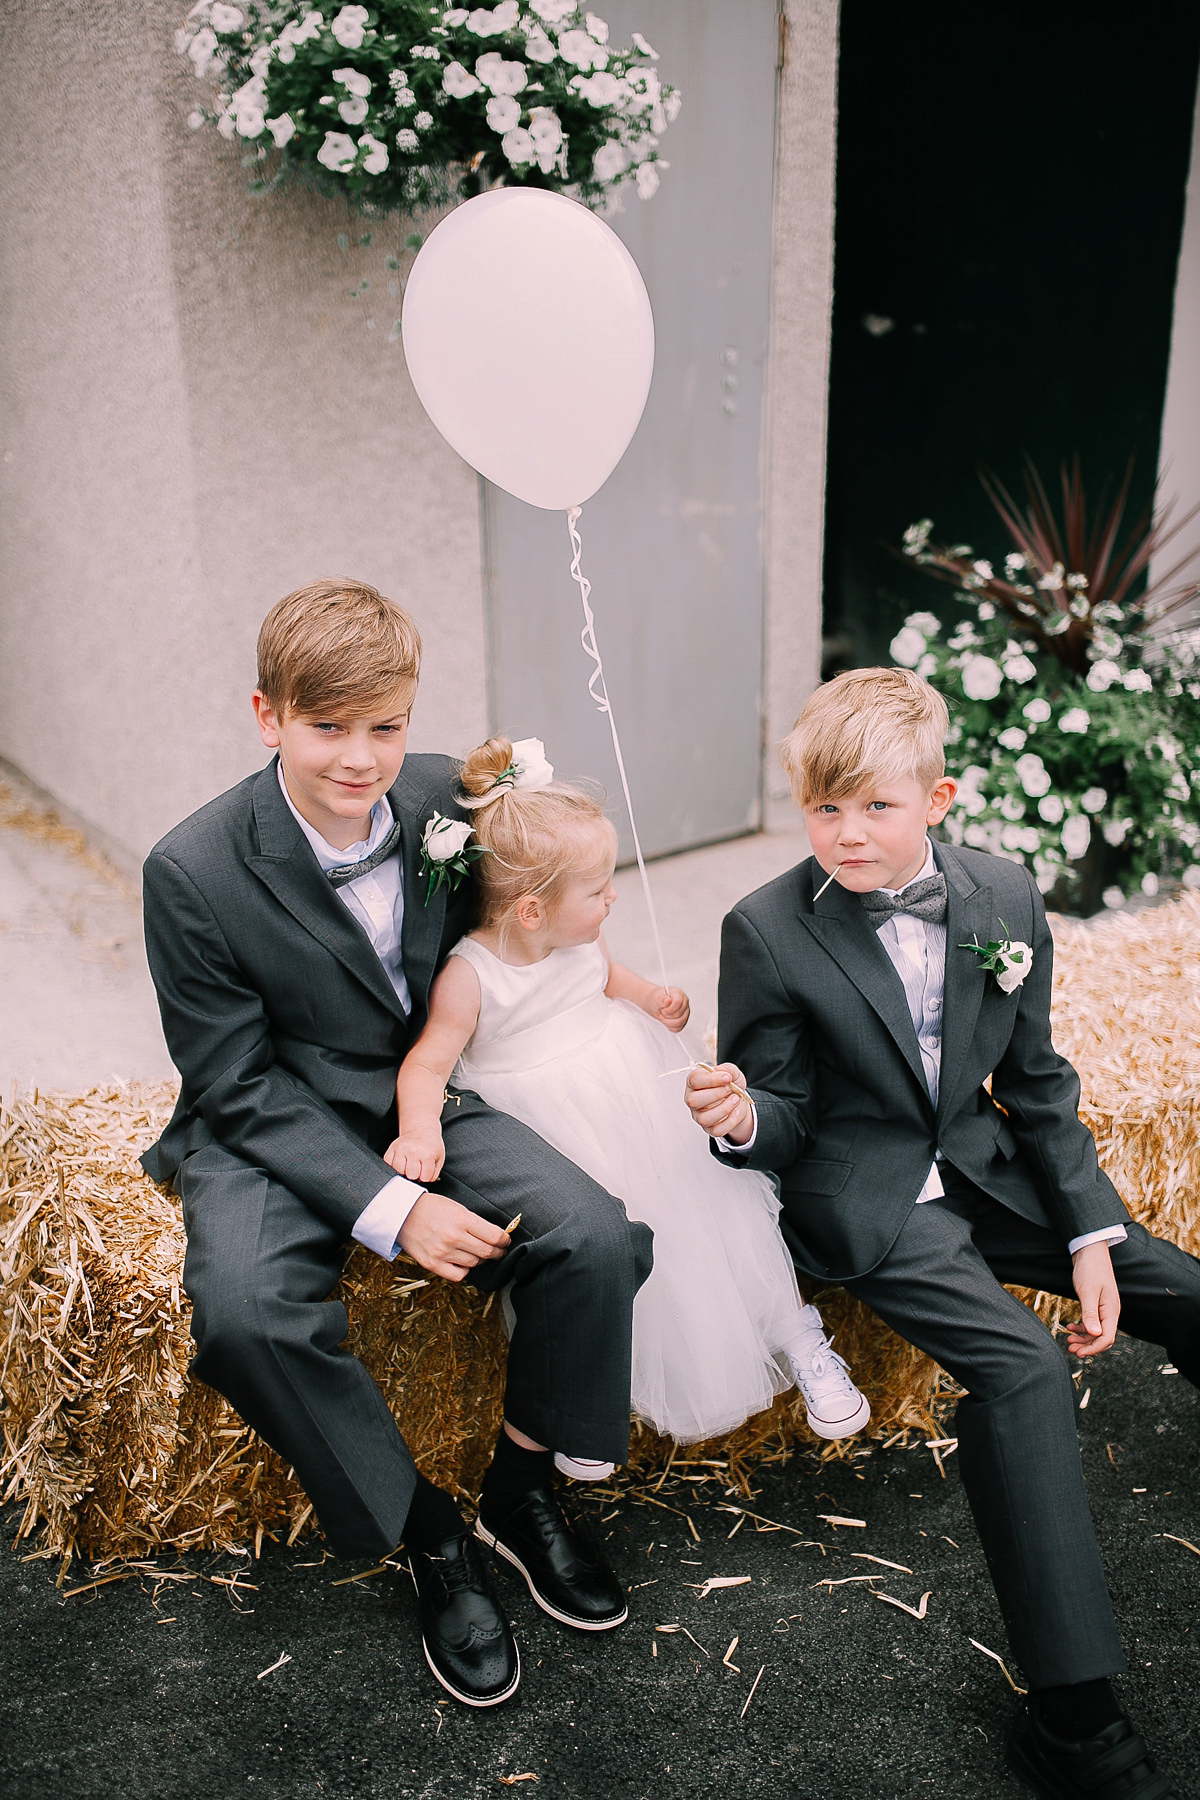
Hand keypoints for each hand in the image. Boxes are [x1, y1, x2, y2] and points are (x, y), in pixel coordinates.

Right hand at [384, 1130, 444, 1183]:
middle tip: (417, 1168)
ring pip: (398, 1171)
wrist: (421, 1130)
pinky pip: (388, 1164)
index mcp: (427, 1154)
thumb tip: (423, 1183)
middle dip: (415, 1175)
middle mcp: (413, 1151)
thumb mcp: (439, 1158)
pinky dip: (393, 1167)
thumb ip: (433, 1173)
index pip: (424, 1178)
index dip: (426, 1177)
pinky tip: (401, 1163)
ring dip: (404, 1171)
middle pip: (411, 1175)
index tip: (426, 1170)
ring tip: (409, 1166)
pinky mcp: (391, 1148)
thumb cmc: (431, 1146)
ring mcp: (400, 1149)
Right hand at [397, 1191, 509, 1282]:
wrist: (402, 1214)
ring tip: (477, 1253)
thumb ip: (475, 1222)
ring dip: (480, 1260)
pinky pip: (458, 1275)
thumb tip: (495, 1236)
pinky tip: (462, 1262)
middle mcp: (454, 1237)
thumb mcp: (457, 1208)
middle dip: (497, 1252)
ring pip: (474, 1263)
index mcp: (462, 1219)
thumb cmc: (431, 1208)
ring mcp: (442, 1252)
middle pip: (487, 1252)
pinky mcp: (432, 1264)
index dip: (504, 1240)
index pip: (494, 1236)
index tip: (505, 1241)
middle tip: (498, 1250)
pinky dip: (464, 1270)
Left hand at [651, 985, 690, 1032]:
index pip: (678, 1002)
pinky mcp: (683, 1020)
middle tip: (661, 1012)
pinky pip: (679, 1028)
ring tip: (663, 1017)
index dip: (669, 1009)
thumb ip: (661, 999)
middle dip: (667, 1016)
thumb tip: (668, 1000)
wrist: (654, 1005)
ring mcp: (685, 1012)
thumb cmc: (656, 999)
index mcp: (678, 994)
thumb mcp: (655, 997)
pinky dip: (670, 1027)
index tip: (662, 1009)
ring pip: (680, 1022)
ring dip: (668, 1022)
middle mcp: (684, 1002)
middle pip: (679, 1014)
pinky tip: (666, 1021)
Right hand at [684, 1062, 753, 1143]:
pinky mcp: (709, 1128)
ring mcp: (699, 1116)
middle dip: (715, 1094)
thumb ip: (727, 1069)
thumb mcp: (732, 1072)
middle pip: (693, 1101)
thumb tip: (723, 1073)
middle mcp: (692, 1099)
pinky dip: (730, 1121)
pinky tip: (737, 1111)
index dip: (711, 1079)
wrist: (739, 1100)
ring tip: (736, 1099)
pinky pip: (716, 1130)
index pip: (694, 1081)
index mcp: (694, 1082)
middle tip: (730, 1089)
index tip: (727, 1078)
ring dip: (724, 1109)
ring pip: (704, 1118)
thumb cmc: (729, 1085)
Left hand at [1067, 1240, 1120, 1356]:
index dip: (1093, 1348)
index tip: (1079, 1353)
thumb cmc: (1090, 1270)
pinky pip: (1092, 1323)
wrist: (1090, 1252)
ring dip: (1084, 1339)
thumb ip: (1091, 1314)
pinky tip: (1071, 1328)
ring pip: (1096, 1332)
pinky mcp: (1097, 1305)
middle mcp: (1110, 1313)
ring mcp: (1104, 1310)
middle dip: (1088, 1346)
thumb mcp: (1088, 1292)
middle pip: (1102, 1338)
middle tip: (1071, 1350)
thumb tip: (1095, 1335)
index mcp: (1111, 1311)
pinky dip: (1083, 1328)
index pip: (1107, 1338)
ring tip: (1069, 1342)